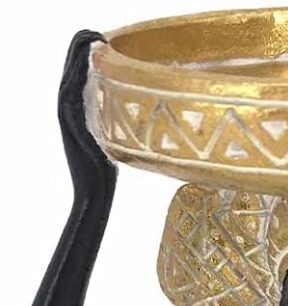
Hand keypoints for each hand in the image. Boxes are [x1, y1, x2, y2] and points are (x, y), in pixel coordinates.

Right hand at [58, 30, 115, 196]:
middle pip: (72, 58)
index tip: (111, 42)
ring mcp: (65, 107)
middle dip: (88, 41)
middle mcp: (67, 101)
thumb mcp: (108, 135)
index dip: (91, 46)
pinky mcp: (68, 116)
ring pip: (71, 65)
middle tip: (108, 37)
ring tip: (101, 38)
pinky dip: (82, 63)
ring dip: (85, 47)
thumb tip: (128, 108)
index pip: (77, 62)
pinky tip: (97, 54)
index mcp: (75, 103)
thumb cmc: (105, 169)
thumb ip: (109, 117)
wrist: (94, 192)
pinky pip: (72, 81)